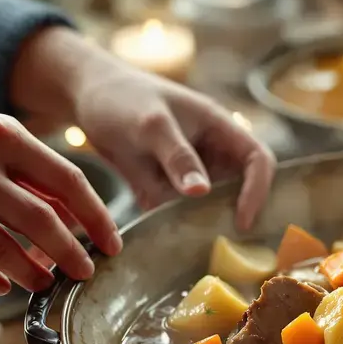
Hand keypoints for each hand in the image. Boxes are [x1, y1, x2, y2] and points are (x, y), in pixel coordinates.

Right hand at [0, 105, 119, 293]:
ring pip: (8, 254)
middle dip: (74, 256)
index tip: (113, 243)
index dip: (98, 219)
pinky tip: (3, 283)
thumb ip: (32, 172)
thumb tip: (77, 213)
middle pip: (44, 224)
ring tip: (45, 281)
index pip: (68, 183)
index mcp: (0, 137)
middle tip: (87, 271)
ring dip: (35, 275)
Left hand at [11, 28, 275, 230]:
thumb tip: (203, 192)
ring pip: (208, 207)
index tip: (242, 220)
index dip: (258, 190)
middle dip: (233, 215)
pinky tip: (162, 240)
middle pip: (239, 189)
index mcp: (219, 128)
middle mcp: (210, 152)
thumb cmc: (121, 97)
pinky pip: (178, 213)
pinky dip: (173, 227)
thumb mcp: (151, 125)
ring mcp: (189, 172)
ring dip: (201, 225)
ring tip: (191, 246)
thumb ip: (177, 156)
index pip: (258, 161)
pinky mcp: (166, 188)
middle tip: (222, 244)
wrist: (84, 97)